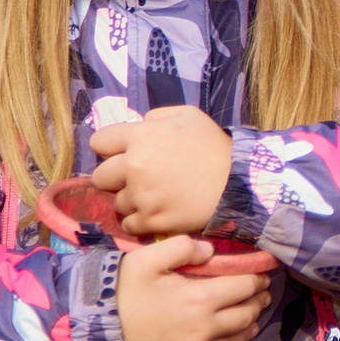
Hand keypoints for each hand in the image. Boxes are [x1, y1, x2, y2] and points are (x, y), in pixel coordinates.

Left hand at [90, 105, 233, 237]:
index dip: (111, 148)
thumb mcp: (189, 116)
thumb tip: (138, 125)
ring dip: (131, 201)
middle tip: (138, 179)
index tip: (124, 154)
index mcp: (140, 137)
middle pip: (101, 177)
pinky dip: (140, 221)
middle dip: (116, 177)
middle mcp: (135, 166)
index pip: (99, 142)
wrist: (240, 183)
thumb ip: (156, 116)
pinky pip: (129, 224)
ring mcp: (142, 196)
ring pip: (117, 203)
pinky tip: (157, 213)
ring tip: (155, 197)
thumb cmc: (214, 147)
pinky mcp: (152, 220)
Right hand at [117, 236, 270, 340]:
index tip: (263, 273)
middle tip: (261, 293)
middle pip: (247, 315)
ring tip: (251, 317)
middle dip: (258, 301)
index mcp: (200, 299)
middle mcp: (206, 329)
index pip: (244, 287)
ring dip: (248, 326)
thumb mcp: (146, 259)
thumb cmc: (123, 293)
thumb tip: (210, 251)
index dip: (257, 279)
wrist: (97, 334)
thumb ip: (181, 247)